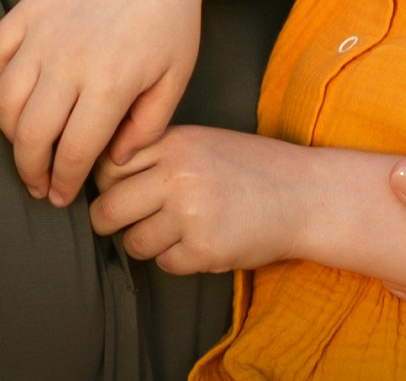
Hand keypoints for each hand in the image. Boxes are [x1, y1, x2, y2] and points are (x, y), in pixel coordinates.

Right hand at [0, 0, 208, 206]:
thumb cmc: (171, 19)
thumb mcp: (176, 77)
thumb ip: (147, 126)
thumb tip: (112, 160)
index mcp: (111, 83)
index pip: (72, 153)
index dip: (64, 184)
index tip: (62, 198)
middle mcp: (69, 60)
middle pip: (30, 136)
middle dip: (31, 171)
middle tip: (39, 185)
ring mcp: (43, 33)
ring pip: (5, 102)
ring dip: (10, 134)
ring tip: (27, 147)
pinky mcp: (27, 10)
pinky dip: (0, 81)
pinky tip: (21, 95)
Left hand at [90, 126, 308, 274]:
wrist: (307, 195)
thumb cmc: (253, 169)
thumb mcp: (204, 142)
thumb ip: (158, 154)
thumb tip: (99, 178)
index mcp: (176, 142)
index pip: (107, 166)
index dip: (108, 183)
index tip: (121, 190)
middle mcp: (179, 174)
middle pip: (107, 209)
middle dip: (112, 221)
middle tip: (131, 221)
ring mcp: (191, 214)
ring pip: (133, 243)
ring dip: (149, 243)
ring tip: (181, 229)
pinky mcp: (204, 250)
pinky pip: (165, 264)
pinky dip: (179, 259)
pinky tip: (204, 240)